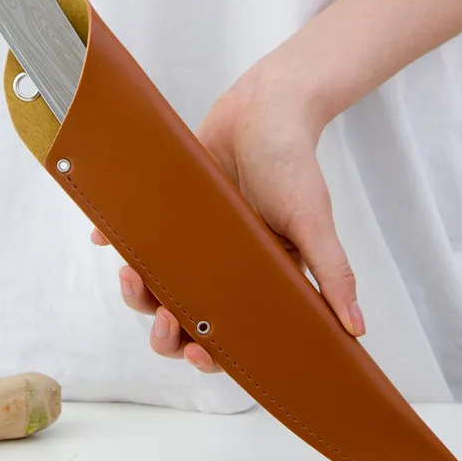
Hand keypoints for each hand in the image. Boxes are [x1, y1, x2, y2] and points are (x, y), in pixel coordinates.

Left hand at [91, 44, 365, 372]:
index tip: (201, 353)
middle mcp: (221, 266)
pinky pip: (135, 233)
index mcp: (258, 279)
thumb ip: (332, 273)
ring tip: (132, 277)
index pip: (232, 332)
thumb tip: (357, 330)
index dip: (213, 352)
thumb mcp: (313, 221)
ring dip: (138, 292)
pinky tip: (105, 241)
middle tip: (167, 318)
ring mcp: (191, 240)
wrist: (264, 107)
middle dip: (169, 331)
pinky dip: (116, 240)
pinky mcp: (169, 210)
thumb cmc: (294, 164)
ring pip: (156, 283)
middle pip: (186, 318)